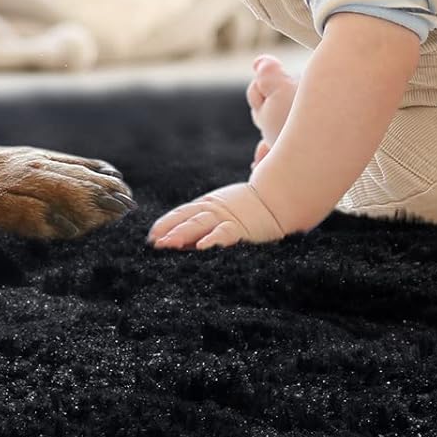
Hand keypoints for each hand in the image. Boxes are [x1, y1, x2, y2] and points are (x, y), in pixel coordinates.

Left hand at [147, 181, 284, 249]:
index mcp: (210, 204)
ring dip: (182, 236)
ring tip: (168, 245)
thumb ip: (216, 203)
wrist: (284, 196)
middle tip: (155, 243)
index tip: (152, 235)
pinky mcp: (242, 228)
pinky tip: (200, 248)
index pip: (182, 213)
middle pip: (187, 220)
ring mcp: (227, 218)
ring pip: (200, 226)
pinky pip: (225, 234)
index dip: (166, 223)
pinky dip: (212, 240)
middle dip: (170, 231)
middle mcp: (215, 210)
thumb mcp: (230, 201)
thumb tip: (206, 189)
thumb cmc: (258, 199)